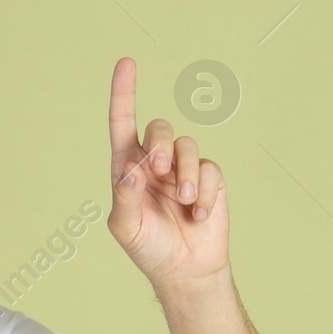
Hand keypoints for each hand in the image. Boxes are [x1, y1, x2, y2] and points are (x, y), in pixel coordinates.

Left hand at [105, 57, 228, 290]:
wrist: (185, 270)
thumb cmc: (149, 247)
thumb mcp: (126, 225)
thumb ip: (125, 195)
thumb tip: (131, 166)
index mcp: (128, 168)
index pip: (122, 124)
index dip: (124, 93)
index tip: (126, 63)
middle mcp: (155, 163)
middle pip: (158, 128)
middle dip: (159, 143)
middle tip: (160, 170)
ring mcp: (183, 170)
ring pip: (187, 146)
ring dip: (186, 174)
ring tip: (185, 203)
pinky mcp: (209, 180)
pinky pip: (210, 170)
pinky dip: (204, 193)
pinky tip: (199, 215)